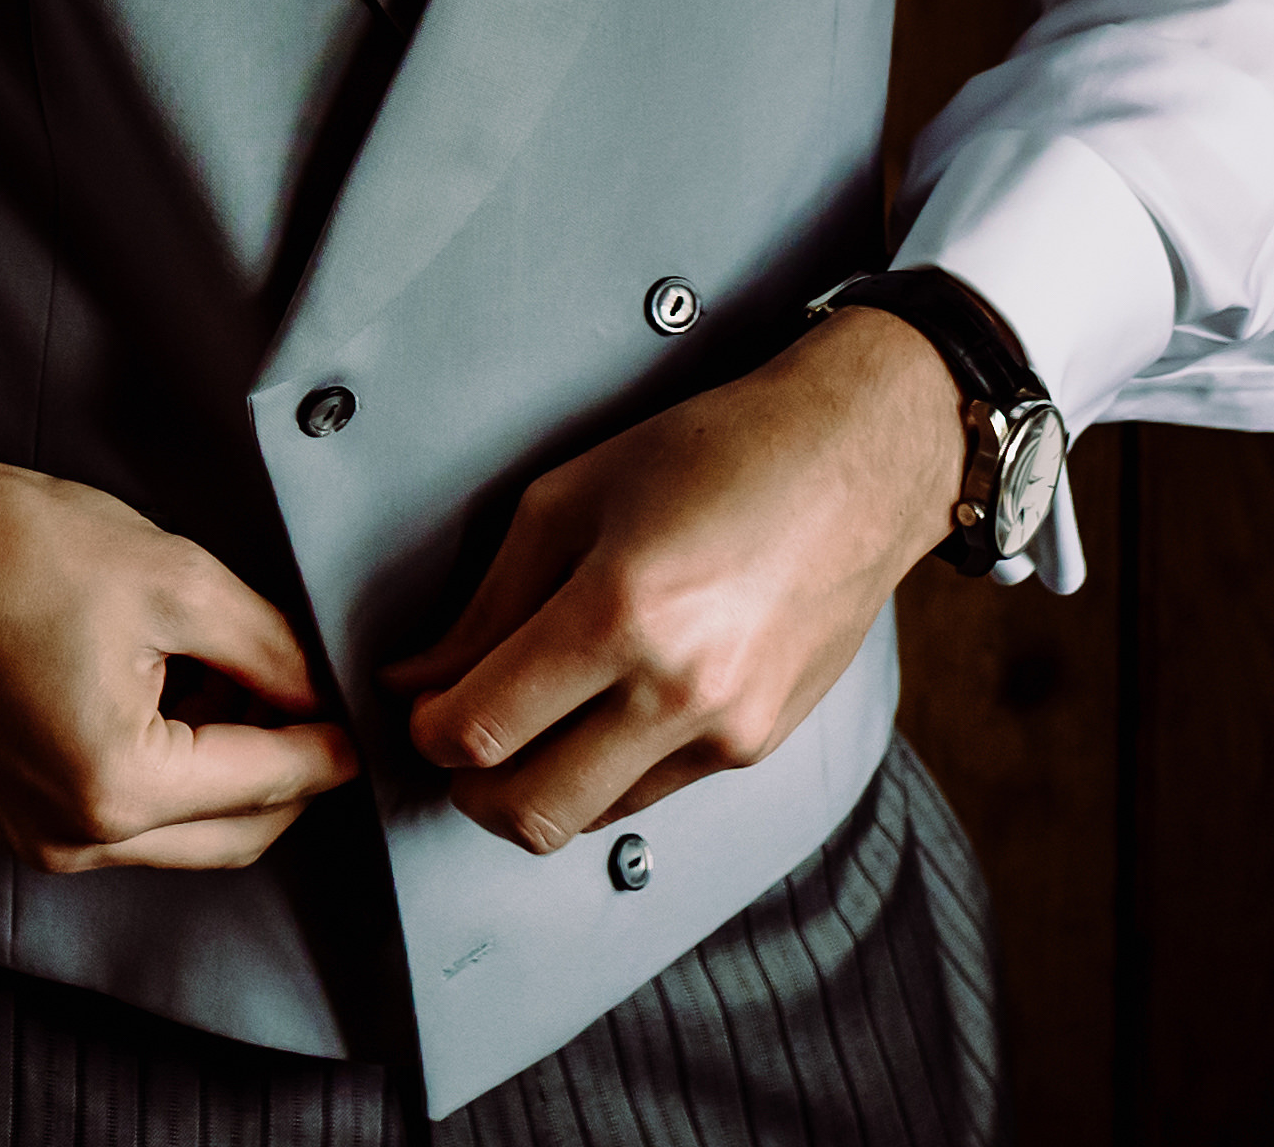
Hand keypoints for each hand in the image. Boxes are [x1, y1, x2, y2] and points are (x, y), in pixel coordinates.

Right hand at [0, 403, 368, 874]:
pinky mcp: (22, 815)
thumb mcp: (176, 579)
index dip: (333, 741)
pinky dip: (174, 773)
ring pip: (187, 831)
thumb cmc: (17, 548)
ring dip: (231, 772)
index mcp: (117, 786)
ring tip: (242, 677)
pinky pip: (131, 818)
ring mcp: (42, 836)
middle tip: (317, 695)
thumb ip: (270, 650)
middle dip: (288, 769)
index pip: (271, 781)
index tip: (371, 709)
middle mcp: (77, 838)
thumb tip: (323, 695)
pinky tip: (181, 694)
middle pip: (237, 832)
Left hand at [376, 305, 964, 855]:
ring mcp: (728, 731)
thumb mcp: (571, 498)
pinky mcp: (756, 750)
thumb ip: (487, 604)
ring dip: (535, 786)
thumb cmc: (721, 453)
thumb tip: (420, 678)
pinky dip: (602, 772)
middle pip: (530, 811)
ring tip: (524, 719)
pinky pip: (648, 795)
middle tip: (453, 737)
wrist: (858, 462)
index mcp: (621, 613)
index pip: (482, 728)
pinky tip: (598, 711)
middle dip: (468, 788)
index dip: (424, 730)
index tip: (415, 706)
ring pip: (589, 819)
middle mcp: (680, 689)